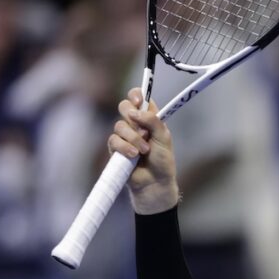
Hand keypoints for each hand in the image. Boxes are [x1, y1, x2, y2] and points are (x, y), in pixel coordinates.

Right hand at [108, 88, 179, 213]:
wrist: (155, 183)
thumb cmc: (163, 161)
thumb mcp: (164, 138)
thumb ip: (153, 121)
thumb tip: (136, 111)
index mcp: (150, 118)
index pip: (140, 98)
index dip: (136, 95)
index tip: (139, 102)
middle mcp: (136, 124)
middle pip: (124, 106)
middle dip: (129, 114)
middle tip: (140, 126)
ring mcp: (125, 136)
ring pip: (119, 125)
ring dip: (133, 137)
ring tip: (144, 150)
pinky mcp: (116, 149)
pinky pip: (114, 140)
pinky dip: (124, 147)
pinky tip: (133, 155)